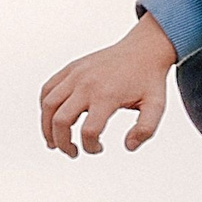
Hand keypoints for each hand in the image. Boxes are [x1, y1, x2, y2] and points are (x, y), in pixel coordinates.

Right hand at [40, 15, 177, 157]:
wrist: (143, 49)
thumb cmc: (149, 79)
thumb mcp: (156, 106)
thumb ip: (145, 129)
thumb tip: (129, 146)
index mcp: (107, 95)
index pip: (89, 131)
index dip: (91, 147)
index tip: (99, 149)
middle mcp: (87, 84)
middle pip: (61, 120)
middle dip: (62, 143)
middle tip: (72, 152)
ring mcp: (76, 74)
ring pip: (48, 104)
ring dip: (46, 127)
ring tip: (54, 142)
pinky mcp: (71, 68)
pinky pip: (48, 88)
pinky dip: (45, 106)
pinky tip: (52, 118)